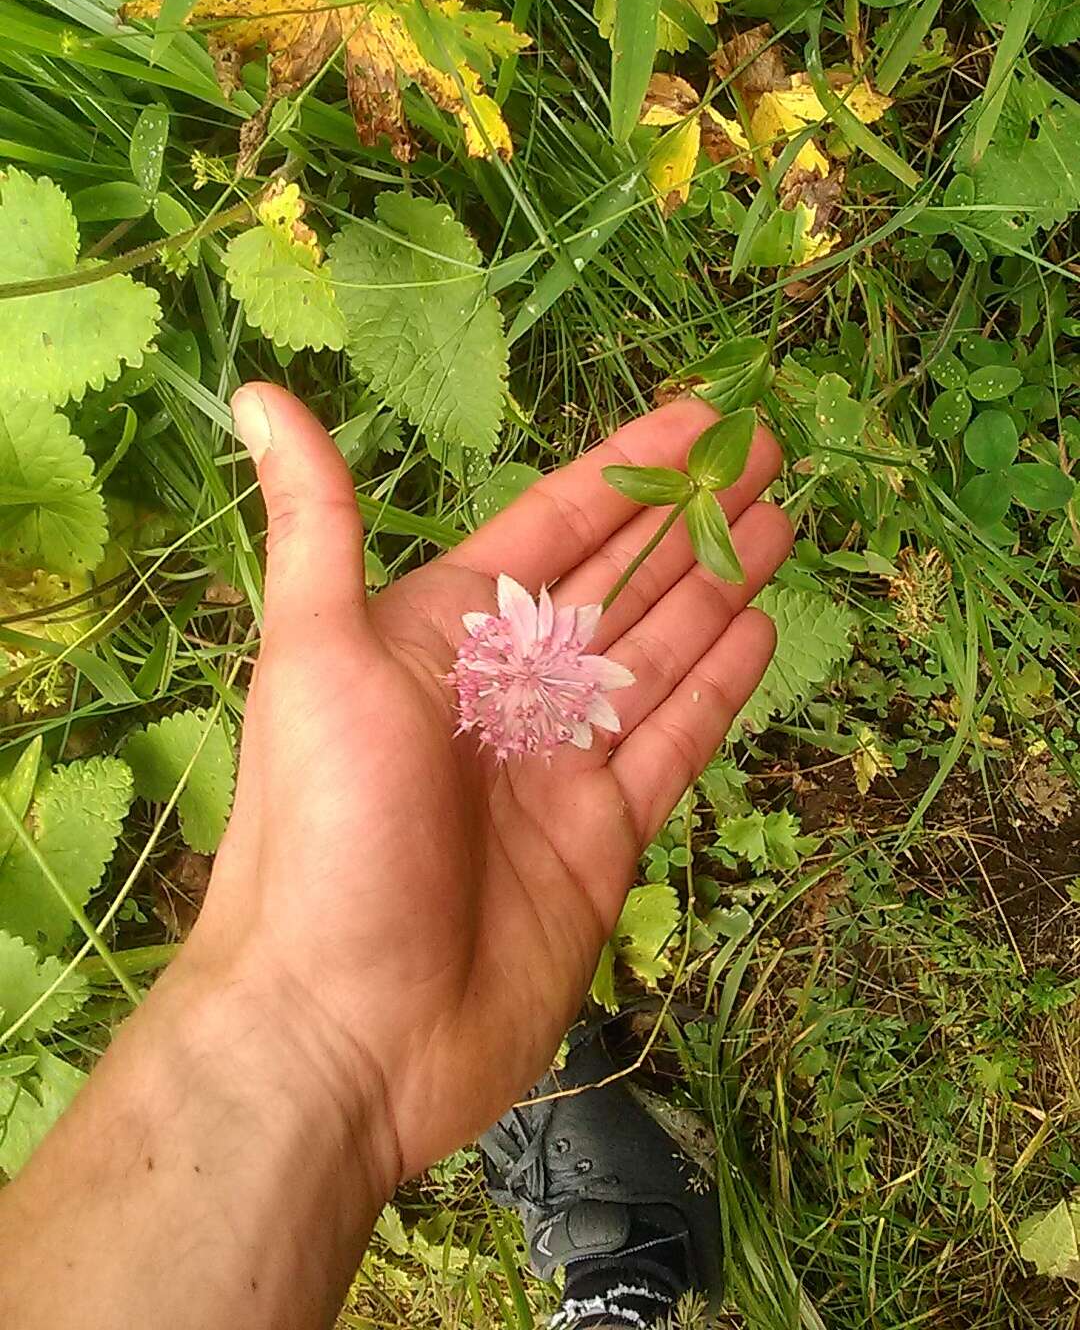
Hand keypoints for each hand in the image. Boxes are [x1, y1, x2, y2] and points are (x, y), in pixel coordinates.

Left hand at [192, 384, 791, 1187]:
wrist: (339, 1031)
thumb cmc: (320, 830)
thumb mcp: (313, 657)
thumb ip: (316, 525)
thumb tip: (260, 392)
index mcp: (437, 636)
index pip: (552, 526)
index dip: (628, 469)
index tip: (703, 418)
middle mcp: (502, 691)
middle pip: (617, 582)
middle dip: (689, 518)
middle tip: (769, 451)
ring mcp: (556, 767)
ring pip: (655, 654)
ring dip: (715, 587)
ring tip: (781, 522)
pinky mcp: (602, 843)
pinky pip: (673, 746)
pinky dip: (716, 689)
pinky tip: (758, 628)